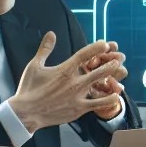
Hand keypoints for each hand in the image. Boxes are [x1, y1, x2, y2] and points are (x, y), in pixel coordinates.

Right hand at [9, 34, 125, 132]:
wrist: (25, 113)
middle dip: (109, 64)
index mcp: (64, 70)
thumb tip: (51, 33)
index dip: (95, 48)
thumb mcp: (34, 65)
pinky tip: (116, 96)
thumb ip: (45, 49)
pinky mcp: (78, 109)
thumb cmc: (28, 88)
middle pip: (97, 70)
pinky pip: (97, 104)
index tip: (104, 43)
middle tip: (117, 59)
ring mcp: (77, 97)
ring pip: (99, 86)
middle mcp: (73, 83)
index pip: (83, 55)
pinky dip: (108, 99)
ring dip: (111, 78)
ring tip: (119, 72)